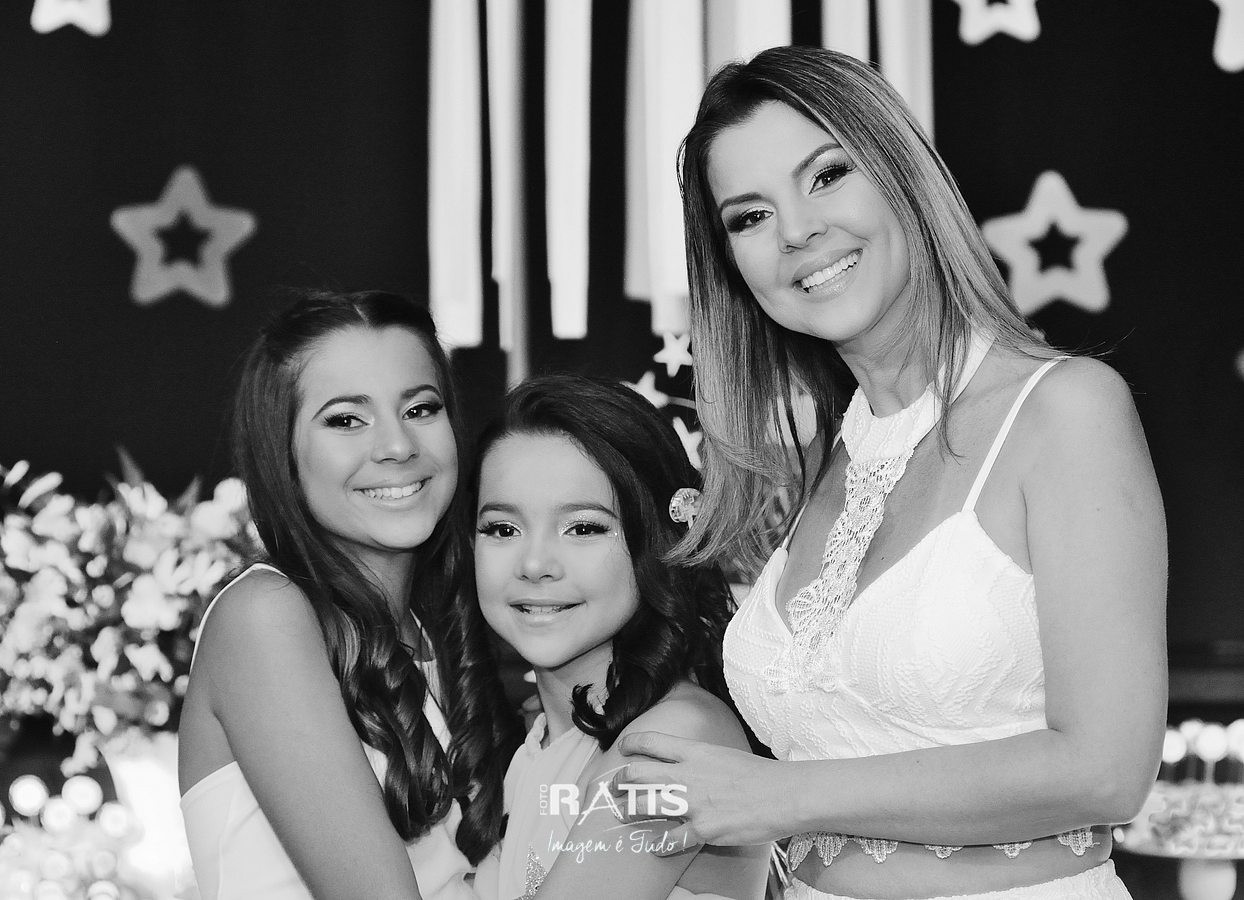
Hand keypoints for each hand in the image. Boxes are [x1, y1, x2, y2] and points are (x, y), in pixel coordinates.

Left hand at [614, 730, 787, 854]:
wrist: (783, 795)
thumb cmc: (759, 774)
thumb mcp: (723, 754)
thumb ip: (700, 759)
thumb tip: (686, 762)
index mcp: (694, 752)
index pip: (652, 741)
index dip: (631, 743)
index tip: (622, 747)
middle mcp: (687, 775)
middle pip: (637, 773)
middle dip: (619, 781)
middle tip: (613, 787)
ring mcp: (693, 803)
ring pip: (644, 804)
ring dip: (628, 810)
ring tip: (622, 813)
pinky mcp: (703, 829)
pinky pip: (671, 839)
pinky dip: (659, 844)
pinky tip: (655, 847)